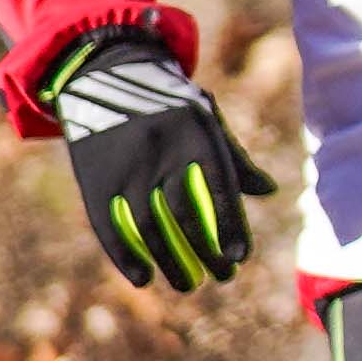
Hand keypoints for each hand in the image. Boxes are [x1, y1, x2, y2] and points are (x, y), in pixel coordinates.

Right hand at [45, 34, 268, 289]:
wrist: (104, 75)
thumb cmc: (168, 102)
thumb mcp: (205, 114)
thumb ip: (234, 155)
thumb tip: (269, 192)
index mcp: (194, 130)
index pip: (219, 186)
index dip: (231, 224)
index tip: (241, 257)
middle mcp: (159, 150)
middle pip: (185, 213)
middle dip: (207, 251)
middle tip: (224, 276)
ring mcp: (123, 166)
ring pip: (149, 226)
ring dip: (170, 261)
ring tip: (189, 285)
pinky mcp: (93, 179)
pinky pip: (109, 226)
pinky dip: (125, 256)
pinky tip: (142, 279)